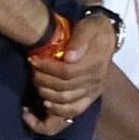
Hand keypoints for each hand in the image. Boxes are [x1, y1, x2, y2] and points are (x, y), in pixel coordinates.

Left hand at [25, 13, 114, 129]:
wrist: (105, 38)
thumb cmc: (94, 30)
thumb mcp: (90, 26)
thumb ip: (81, 38)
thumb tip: (69, 57)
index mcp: (95, 65)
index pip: (67, 73)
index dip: (47, 68)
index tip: (33, 60)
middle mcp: (95, 82)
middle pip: (63, 89)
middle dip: (42, 80)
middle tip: (33, 69)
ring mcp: (92, 92)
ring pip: (65, 102)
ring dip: (45, 94)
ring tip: (37, 81)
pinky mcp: (89, 99)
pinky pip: (72, 112)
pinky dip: (56, 111)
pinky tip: (44, 105)